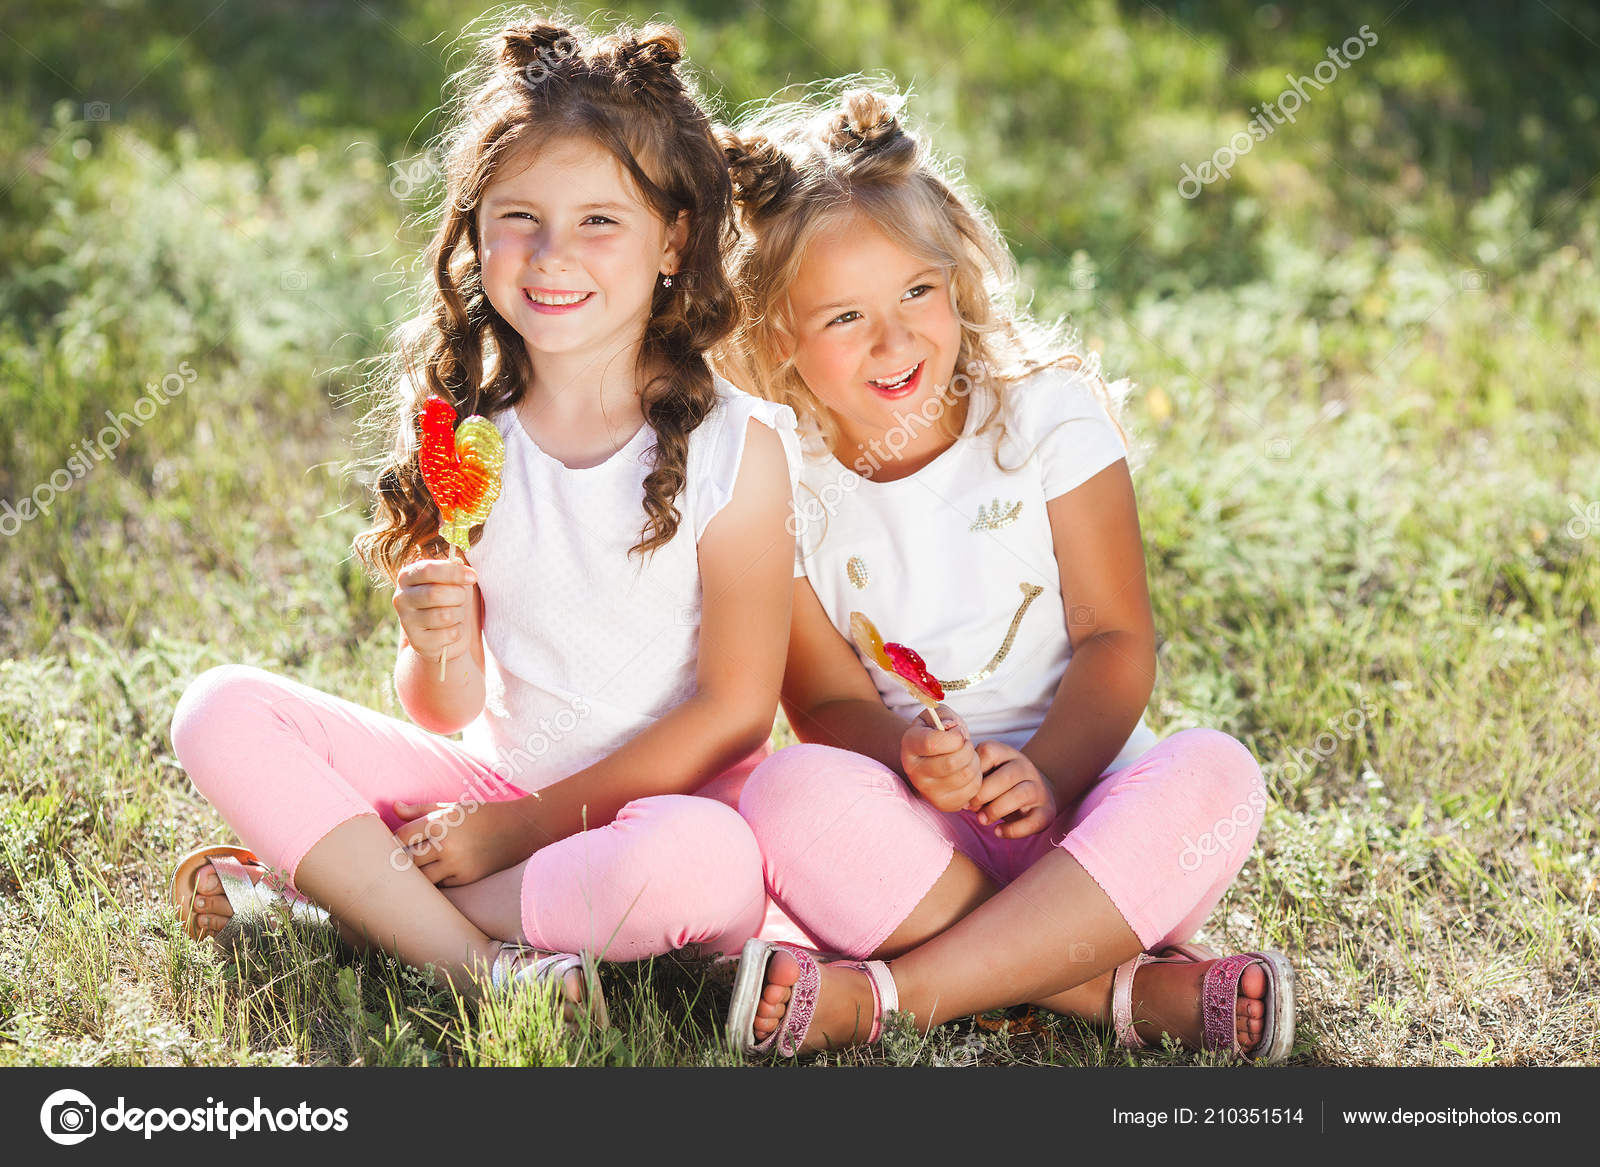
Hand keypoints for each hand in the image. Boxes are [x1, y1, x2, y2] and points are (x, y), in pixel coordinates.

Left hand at [392, 796, 532, 885]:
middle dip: (399, 861)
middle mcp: (446, 844)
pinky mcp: (465, 878)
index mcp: (439, 822)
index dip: (392, 842)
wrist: (517, 829)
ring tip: (412, 870)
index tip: (391, 843)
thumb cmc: (480, 815)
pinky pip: (439, 884)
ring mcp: (456, 864)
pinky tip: (434, 873)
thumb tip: (394, 808)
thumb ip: (420, 809)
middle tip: (395, 860)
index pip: (401, 837)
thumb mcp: (451, 807)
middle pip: (407, 860)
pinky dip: (434, 880)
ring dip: (415, 875)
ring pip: (421, 877)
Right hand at [394, 558, 475, 667]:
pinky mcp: (418, 642)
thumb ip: (456, 571)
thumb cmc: (448, 599)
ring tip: (456, 613)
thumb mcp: (451, 580)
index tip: (473, 577)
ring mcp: (407, 622)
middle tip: (461, 598)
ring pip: (444, 616)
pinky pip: (449, 634)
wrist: (441, 633)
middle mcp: (401, 598)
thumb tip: (465, 570)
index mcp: (407, 577)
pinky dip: (458, 630)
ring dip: (459, 613)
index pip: (428, 570)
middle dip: (458, 595)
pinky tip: (451, 629)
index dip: (454, 573)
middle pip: (435, 593)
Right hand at [900, 704, 981, 812]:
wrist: (930, 757)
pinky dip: (977, 777)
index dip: (954, 737)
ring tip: (967, 756)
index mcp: (909, 745)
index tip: (957, 734)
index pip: (933, 744)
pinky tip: (967, 770)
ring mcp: (927, 791)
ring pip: (966, 775)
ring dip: (975, 762)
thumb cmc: (937, 733)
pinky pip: (972, 790)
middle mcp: (913, 771)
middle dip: (968, 749)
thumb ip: (944, 716)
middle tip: (965, 745)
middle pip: (952, 762)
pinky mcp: (943, 804)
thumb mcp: (938, 716)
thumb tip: (951, 728)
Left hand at [967, 741, 1058, 838]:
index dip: (973, 772)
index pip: (989, 752)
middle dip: (984, 793)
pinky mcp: (1047, 811)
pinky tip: (997, 832)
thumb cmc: (1000, 784)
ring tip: (982, 820)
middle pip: (1007, 775)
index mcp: (1007, 754)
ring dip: (997, 809)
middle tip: (970, 806)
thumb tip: (959, 798)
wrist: (1037, 792)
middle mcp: (1026, 767)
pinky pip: (1033, 821)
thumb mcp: (987, 773)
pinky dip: (1013, 830)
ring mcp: (1039, 789)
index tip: (962, 788)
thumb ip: (973, 778)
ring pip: (1021, 795)